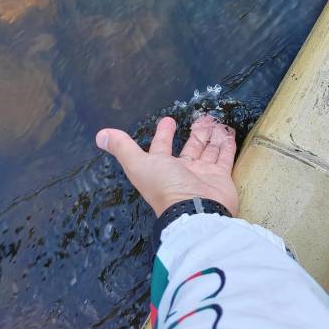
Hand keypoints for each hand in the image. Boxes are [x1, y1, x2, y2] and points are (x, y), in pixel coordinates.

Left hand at [95, 115, 238, 215]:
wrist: (196, 211)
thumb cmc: (166, 187)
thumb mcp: (139, 165)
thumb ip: (122, 148)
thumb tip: (100, 135)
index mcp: (161, 168)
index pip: (162, 147)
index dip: (163, 133)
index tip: (168, 120)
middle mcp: (182, 171)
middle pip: (189, 147)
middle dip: (194, 133)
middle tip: (201, 118)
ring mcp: (202, 174)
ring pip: (208, 150)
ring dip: (211, 136)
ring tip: (215, 122)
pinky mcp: (221, 177)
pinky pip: (225, 157)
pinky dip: (227, 145)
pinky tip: (228, 133)